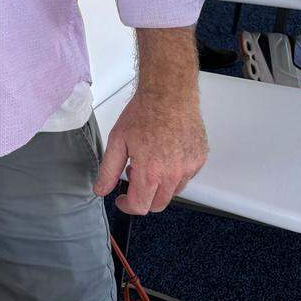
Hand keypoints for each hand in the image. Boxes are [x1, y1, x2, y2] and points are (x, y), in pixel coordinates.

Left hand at [92, 90, 207, 213]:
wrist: (168, 94)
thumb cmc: (144, 112)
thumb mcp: (117, 140)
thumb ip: (108, 170)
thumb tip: (101, 190)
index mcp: (151, 172)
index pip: (140, 206)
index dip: (127, 206)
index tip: (123, 199)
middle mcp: (173, 174)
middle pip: (157, 204)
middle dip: (143, 196)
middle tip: (134, 173)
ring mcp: (189, 168)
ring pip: (173, 192)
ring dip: (159, 185)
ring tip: (150, 161)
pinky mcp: (199, 160)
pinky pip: (186, 177)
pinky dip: (175, 173)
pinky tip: (165, 154)